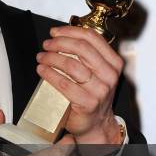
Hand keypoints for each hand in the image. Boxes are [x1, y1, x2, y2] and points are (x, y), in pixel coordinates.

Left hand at [35, 25, 123, 144]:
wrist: (96, 123)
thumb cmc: (93, 95)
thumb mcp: (97, 72)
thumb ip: (87, 55)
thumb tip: (62, 37)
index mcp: (113, 63)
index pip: (92, 38)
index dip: (70, 31)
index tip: (55, 32)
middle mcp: (109, 75)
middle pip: (81, 48)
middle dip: (59, 43)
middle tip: (46, 45)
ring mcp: (100, 90)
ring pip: (71, 64)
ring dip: (51, 58)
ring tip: (41, 57)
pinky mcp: (88, 102)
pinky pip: (64, 83)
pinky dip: (49, 74)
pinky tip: (42, 70)